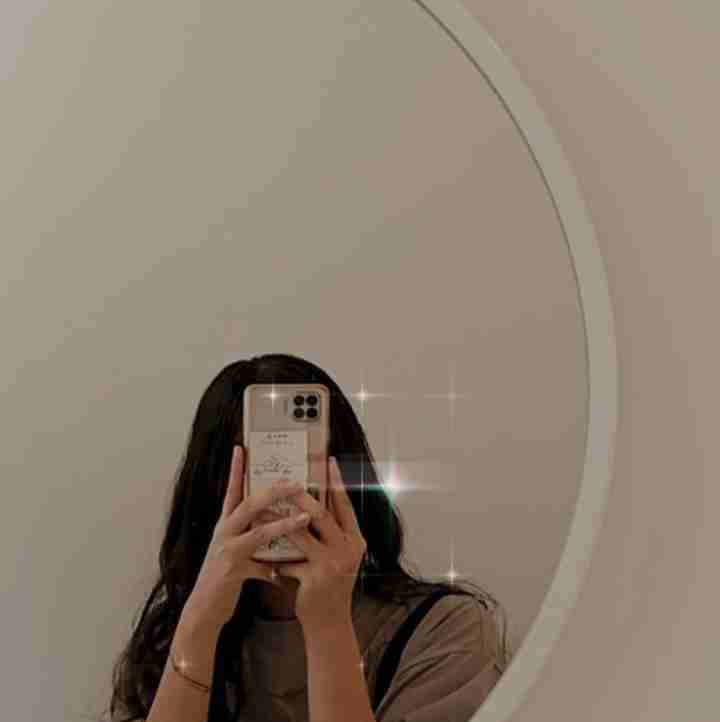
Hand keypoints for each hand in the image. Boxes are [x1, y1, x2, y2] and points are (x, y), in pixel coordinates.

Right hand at [185, 445, 311, 627]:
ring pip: (258, 532)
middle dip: (273, 492)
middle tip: (295, 482)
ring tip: (306, 517)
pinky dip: (275, 571)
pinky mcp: (231, 572)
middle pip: (248, 504)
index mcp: (226, 524)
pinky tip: (286, 575)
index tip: (242, 448)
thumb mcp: (236, 548)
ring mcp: (226, 552)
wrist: (203, 608)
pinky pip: (259, 567)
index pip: (232, 490)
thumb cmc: (224, 575)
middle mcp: (224, 533)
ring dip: (284, 525)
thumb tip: (274, 517)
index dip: (236, 469)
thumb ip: (253, 533)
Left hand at [273, 456, 366, 630]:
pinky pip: (289, 560)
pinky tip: (264, 558)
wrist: (330, 624)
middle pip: (322, 514)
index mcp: (355, 540)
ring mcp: (332, 563)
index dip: (337, 483)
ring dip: (278, 521)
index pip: (346, 505)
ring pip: (301, 533)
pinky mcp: (314, 578)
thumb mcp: (338, 557)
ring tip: (262, 510)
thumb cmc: (330, 586)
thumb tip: (312, 505)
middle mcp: (348, 549)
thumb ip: (331, 534)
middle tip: (287, 481)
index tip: (329, 462)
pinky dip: (276, 559)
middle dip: (302, 496)